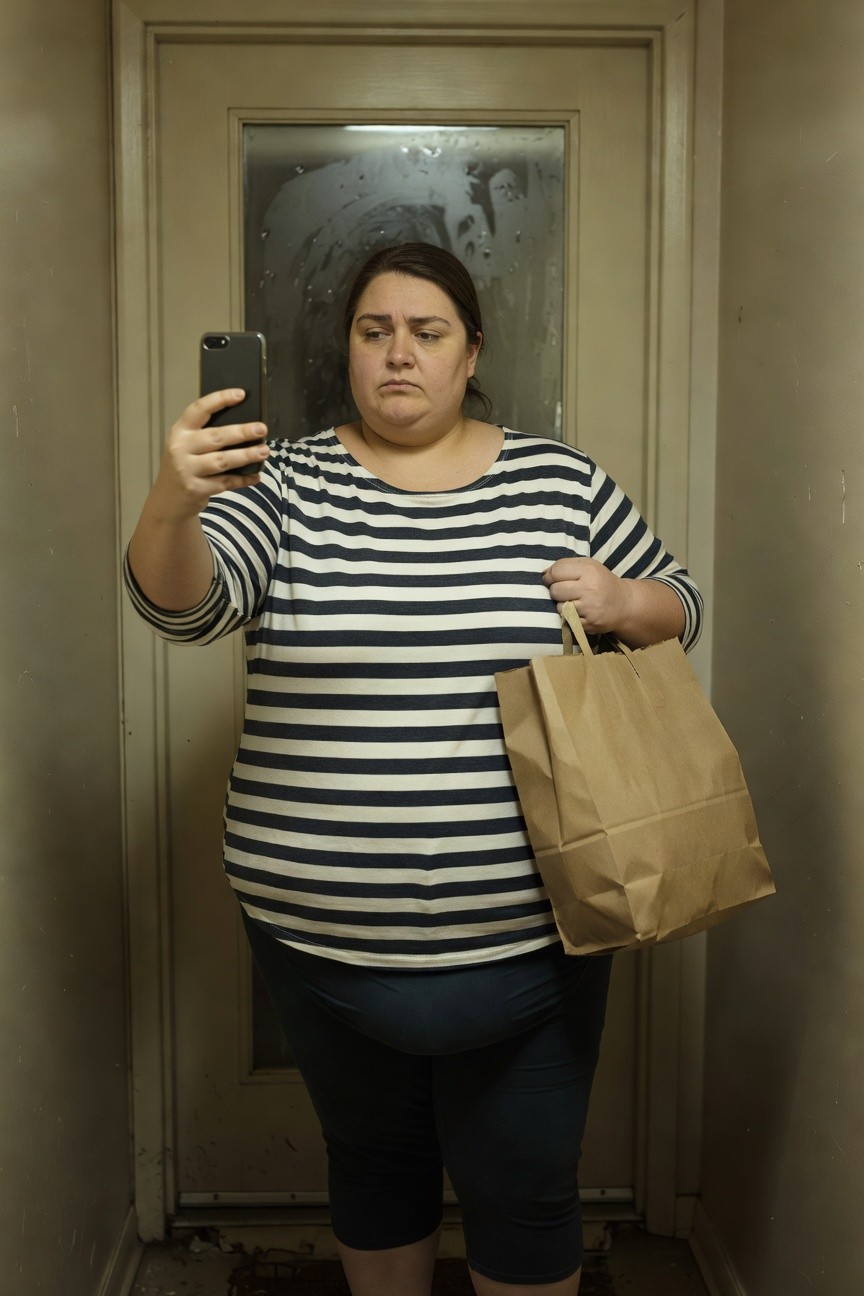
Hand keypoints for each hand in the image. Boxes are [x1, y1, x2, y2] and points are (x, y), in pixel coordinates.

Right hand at [150, 389, 269, 519]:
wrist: (167, 501)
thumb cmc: (184, 467)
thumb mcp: (186, 446)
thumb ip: (206, 435)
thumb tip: (245, 425)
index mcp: (180, 431)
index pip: (199, 410)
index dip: (220, 399)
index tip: (240, 394)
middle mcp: (181, 448)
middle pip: (216, 437)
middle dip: (241, 432)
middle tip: (262, 429)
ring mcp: (187, 470)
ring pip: (222, 460)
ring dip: (246, 455)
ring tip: (264, 451)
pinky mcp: (196, 489)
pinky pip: (225, 482)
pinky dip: (243, 479)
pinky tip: (256, 476)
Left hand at [542, 557, 632, 634]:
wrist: (624, 604)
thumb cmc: (601, 582)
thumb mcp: (589, 566)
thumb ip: (566, 565)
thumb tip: (543, 573)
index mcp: (589, 570)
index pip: (556, 571)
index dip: (549, 576)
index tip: (551, 579)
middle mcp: (590, 589)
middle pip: (555, 590)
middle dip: (555, 591)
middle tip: (565, 591)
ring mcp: (590, 608)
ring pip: (558, 607)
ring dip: (562, 605)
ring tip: (574, 601)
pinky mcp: (589, 623)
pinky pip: (567, 620)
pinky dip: (569, 616)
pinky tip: (579, 611)